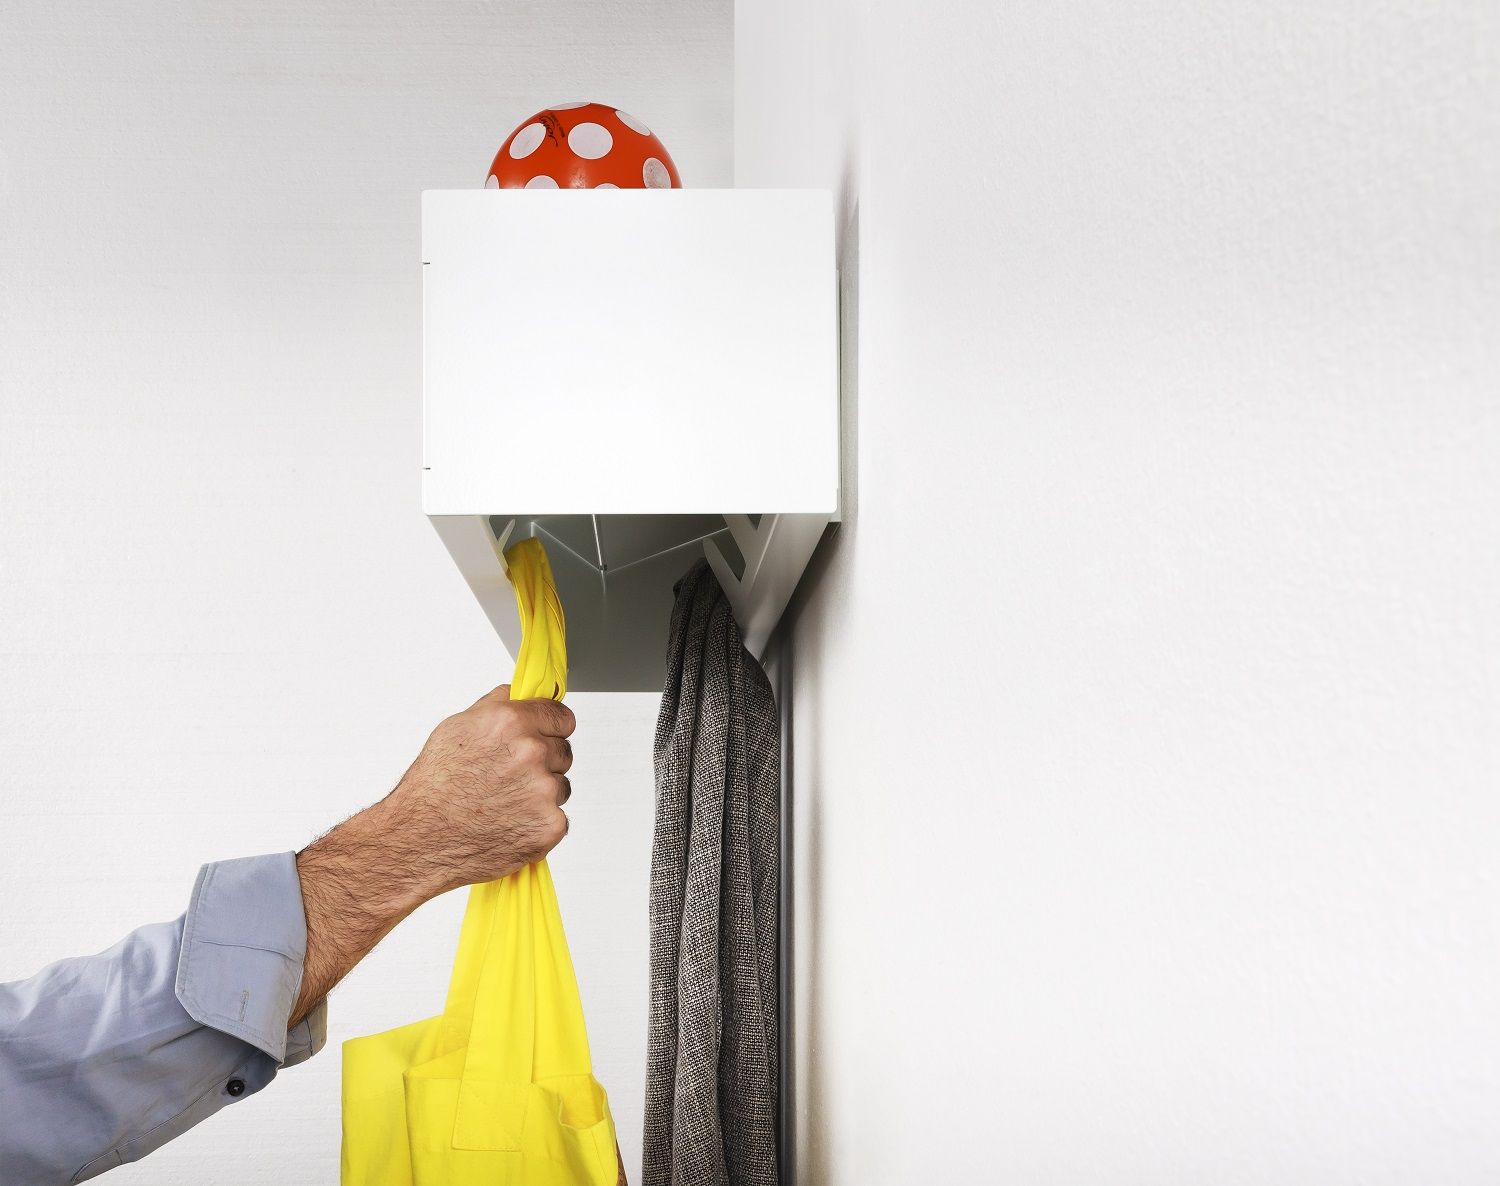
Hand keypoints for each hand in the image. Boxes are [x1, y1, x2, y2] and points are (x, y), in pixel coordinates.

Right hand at [385, 684, 575, 892]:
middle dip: (544, 762)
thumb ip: (495, 706)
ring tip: (504, 802)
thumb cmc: (433, 787)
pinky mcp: (550, 824)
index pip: (562, 716)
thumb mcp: (456, 728)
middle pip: (563, 751)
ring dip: (542, 793)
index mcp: (511, 722)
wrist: (420, 838)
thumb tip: (517, 694)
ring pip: (561, 786)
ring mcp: (543, 790)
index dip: (552, 727)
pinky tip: (510, 823)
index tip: (547, 735)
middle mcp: (531, 752)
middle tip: (510, 777)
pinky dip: (539, 823)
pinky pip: (558, 818)